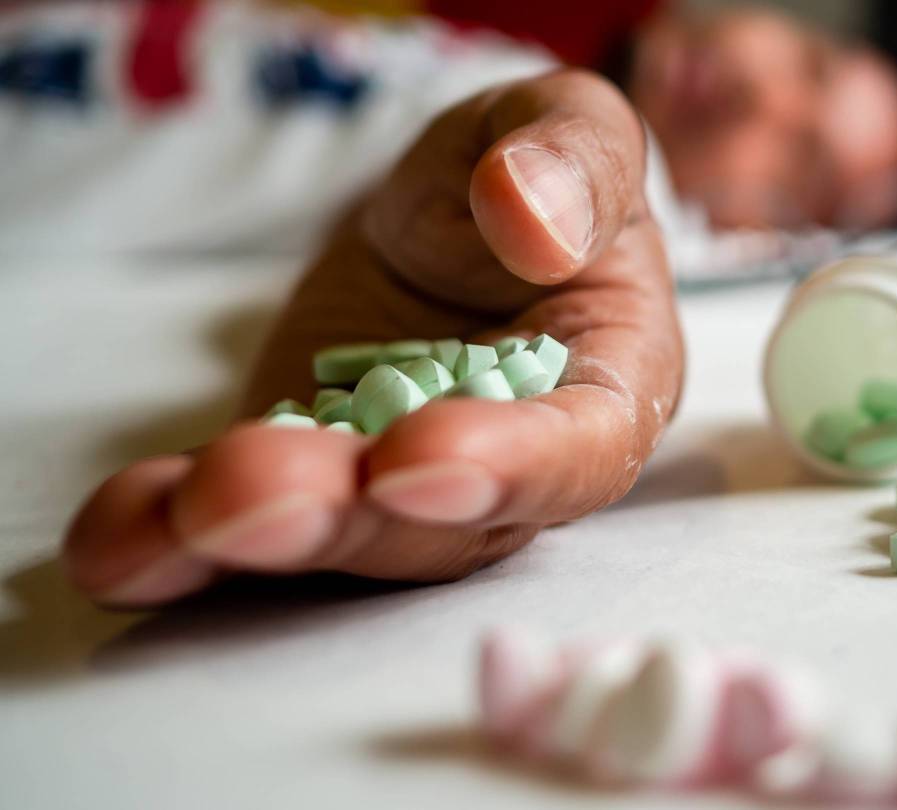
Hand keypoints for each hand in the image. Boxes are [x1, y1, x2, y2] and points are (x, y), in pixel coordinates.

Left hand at [63, 70, 682, 606]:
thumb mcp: (569, 129)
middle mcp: (508, 468)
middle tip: (257, 493)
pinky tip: (123, 535)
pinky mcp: (306, 476)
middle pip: (444, 530)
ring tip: (186, 508)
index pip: (577, 453)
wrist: (446, 209)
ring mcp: (398, 485)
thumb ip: (576, 165)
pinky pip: (244, 518)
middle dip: (351, 521)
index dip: (508, 471)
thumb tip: (535, 224)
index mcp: (604, 389)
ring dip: (257, 539)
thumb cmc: (528, 172)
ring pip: (340, 542)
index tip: (417, 462)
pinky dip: (174, 534)